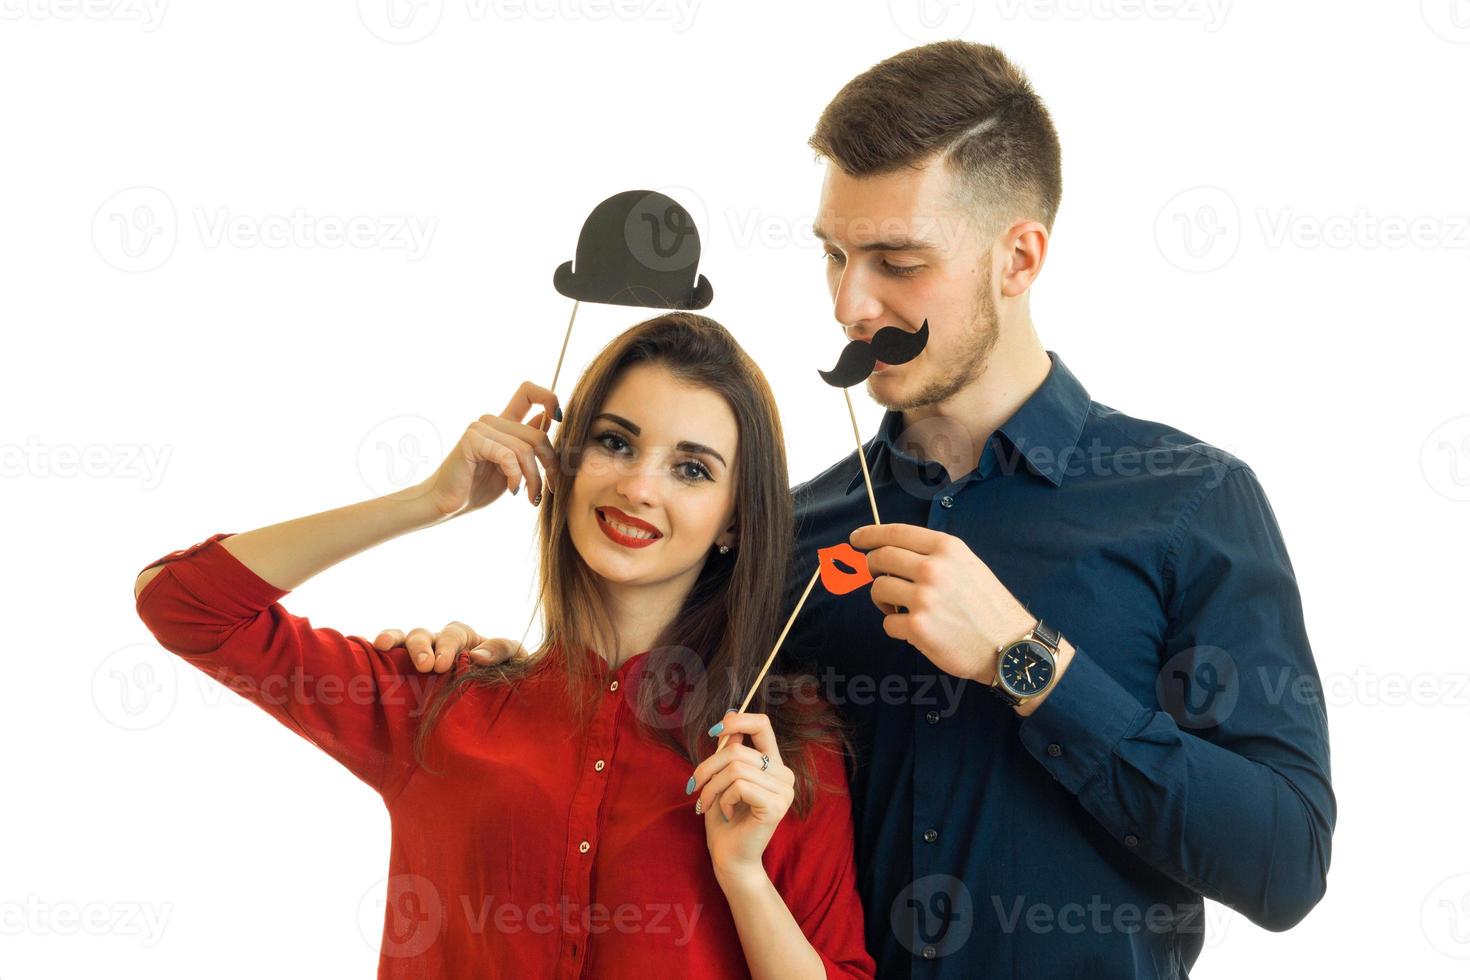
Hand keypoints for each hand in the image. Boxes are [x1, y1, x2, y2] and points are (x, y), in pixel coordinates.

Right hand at [373, 622, 530, 673]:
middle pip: (424, 634)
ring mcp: (420, 657)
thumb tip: (476, 656)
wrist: (498, 701)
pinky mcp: (407, 674)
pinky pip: (389, 659)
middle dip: (421, 647)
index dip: (446, 647)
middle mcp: (438, 644)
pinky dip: (378, 653)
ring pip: (404, 641)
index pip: (453, 635)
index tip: (442, 665)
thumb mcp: (514, 659)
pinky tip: (368, 655)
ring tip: (383, 647)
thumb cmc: (506, 674)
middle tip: (424, 666)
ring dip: (394, 641)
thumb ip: (501, 651)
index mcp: (464, 639)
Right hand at [417, 381, 561, 519]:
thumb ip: (528, 444)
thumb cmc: (478, 488)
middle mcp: (492, 421)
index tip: (560, 419)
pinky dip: (516, 477)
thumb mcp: (513, 467)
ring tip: (530, 497)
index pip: (528, 392)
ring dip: (532, 478)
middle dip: (549, 465)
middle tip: (547, 490)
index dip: (549, 398)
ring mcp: (481, 428)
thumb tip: (548, 419)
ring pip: (525, 449)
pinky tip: (512, 491)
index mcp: (503, 423)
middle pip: (537, 435)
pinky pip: (508, 456)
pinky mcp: (472, 440)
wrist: (447, 504)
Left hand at [688, 711, 795, 882]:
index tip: (714, 731)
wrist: (730, 857)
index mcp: (773, 764)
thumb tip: (728, 718)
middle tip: (694, 786)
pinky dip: (724, 799)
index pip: (763, 724)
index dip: (738, 720)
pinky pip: (740, 786)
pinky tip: (725, 812)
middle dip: (708, 767)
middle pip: (738, 750)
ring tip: (706, 803)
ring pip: (735, 769)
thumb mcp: (721, 778)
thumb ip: (729, 752)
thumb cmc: (724, 819)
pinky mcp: (776, 806)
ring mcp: (784, 791)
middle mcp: (784, 774)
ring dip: (712, 787)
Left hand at [851, 522, 1037, 685]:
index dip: (870, 534)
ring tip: (899, 608)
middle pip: (880, 558)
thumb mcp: (968, 566)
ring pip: (878, 589)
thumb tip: (893, 553)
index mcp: (947, 548)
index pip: (896, 532)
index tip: (856, 539)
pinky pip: (887, 623)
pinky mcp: (917, 627)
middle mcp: (933, 568)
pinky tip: (915, 630)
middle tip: (877, 578)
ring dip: (882, 600)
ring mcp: (924, 597)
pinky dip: (896, 627)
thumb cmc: (989, 607)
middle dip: (872, 568)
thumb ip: (934, 556)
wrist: (1011, 646)